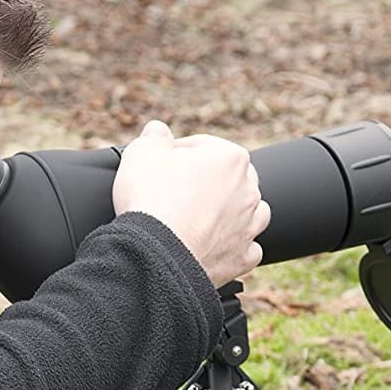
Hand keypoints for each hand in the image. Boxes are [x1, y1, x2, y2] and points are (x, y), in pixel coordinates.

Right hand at [112, 119, 270, 286]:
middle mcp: (248, 190)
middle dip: (204, 182)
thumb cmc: (151, 200)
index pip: (202, 147)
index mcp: (230, 158)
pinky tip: (212, 245)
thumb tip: (158, 132)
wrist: (156, 255)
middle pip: (227, 178)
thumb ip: (154, 136)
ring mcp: (248, 226)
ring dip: (227, 212)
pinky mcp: (243, 258)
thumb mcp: (142, 152)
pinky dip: (231, 246)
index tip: (159, 165)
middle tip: (173, 192)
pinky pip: (245, 248)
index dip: (176, 154)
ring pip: (246, 212)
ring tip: (198, 218)